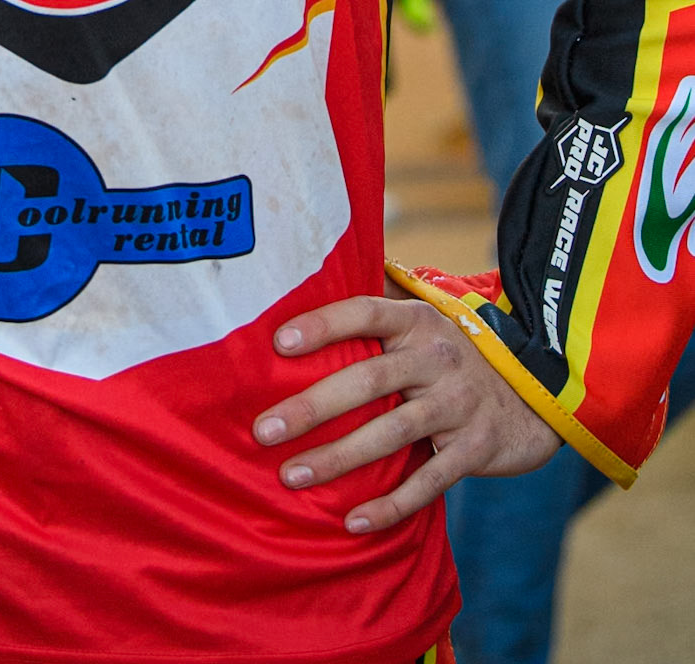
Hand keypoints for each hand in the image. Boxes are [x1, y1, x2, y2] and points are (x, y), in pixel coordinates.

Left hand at [252, 279, 560, 532]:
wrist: (532, 393)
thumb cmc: (448, 356)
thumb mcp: (421, 321)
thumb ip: (375, 305)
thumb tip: (310, 278)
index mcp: (417, 321)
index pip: (365, 312)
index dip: (323, 324)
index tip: (278, 343)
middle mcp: (437, 357)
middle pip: (368, 380)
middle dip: (313, 406)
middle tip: (265, 430)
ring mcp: (459, 404)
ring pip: (391, 433)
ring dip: (338, 458)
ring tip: (291, 475)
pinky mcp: (475, 449)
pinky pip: (429, 481)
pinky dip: (391, 505)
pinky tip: (352, 520)